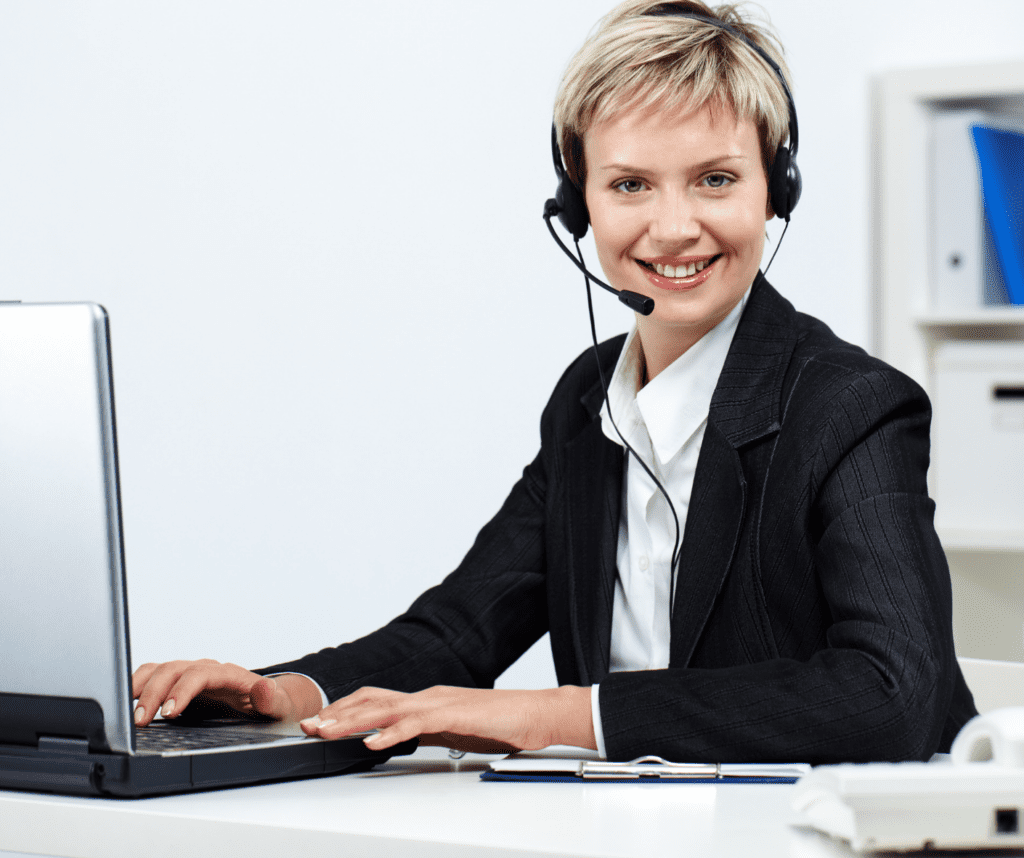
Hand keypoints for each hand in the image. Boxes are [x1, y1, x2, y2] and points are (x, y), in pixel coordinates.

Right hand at [131, 660, 321, 726]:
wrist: (268, 702)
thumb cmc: (271, 704)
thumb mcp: (277, 705)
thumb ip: (270, 698)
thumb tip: (264, 687)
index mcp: (227, 673)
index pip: (200, 674)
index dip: (182, 691)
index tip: (169, 712)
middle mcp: (205, 670)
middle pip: (173, 670)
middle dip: (154, 693)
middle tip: (141, 721)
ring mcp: (190, 676)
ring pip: (159, 670)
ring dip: (141, 688)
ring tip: (129, 713)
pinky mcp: (178, 686)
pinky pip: (153, 679)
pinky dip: (137, 688)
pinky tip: (127, 704)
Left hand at [297, 685, 596, 752]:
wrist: (536, 713)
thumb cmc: (502, 723)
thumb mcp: (454, 729)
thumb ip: (428, 731)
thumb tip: (402, 740)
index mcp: (427, 699)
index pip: (377, 699)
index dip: (346, 710)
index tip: (321, 722)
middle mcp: (428, 695)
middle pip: (372, 700)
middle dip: (338, 713)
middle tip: (309, 726)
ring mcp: (439, 702)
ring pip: (386, 708)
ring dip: (352, 721)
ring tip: (327, 732)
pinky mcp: (453, 714)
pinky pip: (415, 723)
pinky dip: (390, 732)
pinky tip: (372, 743)